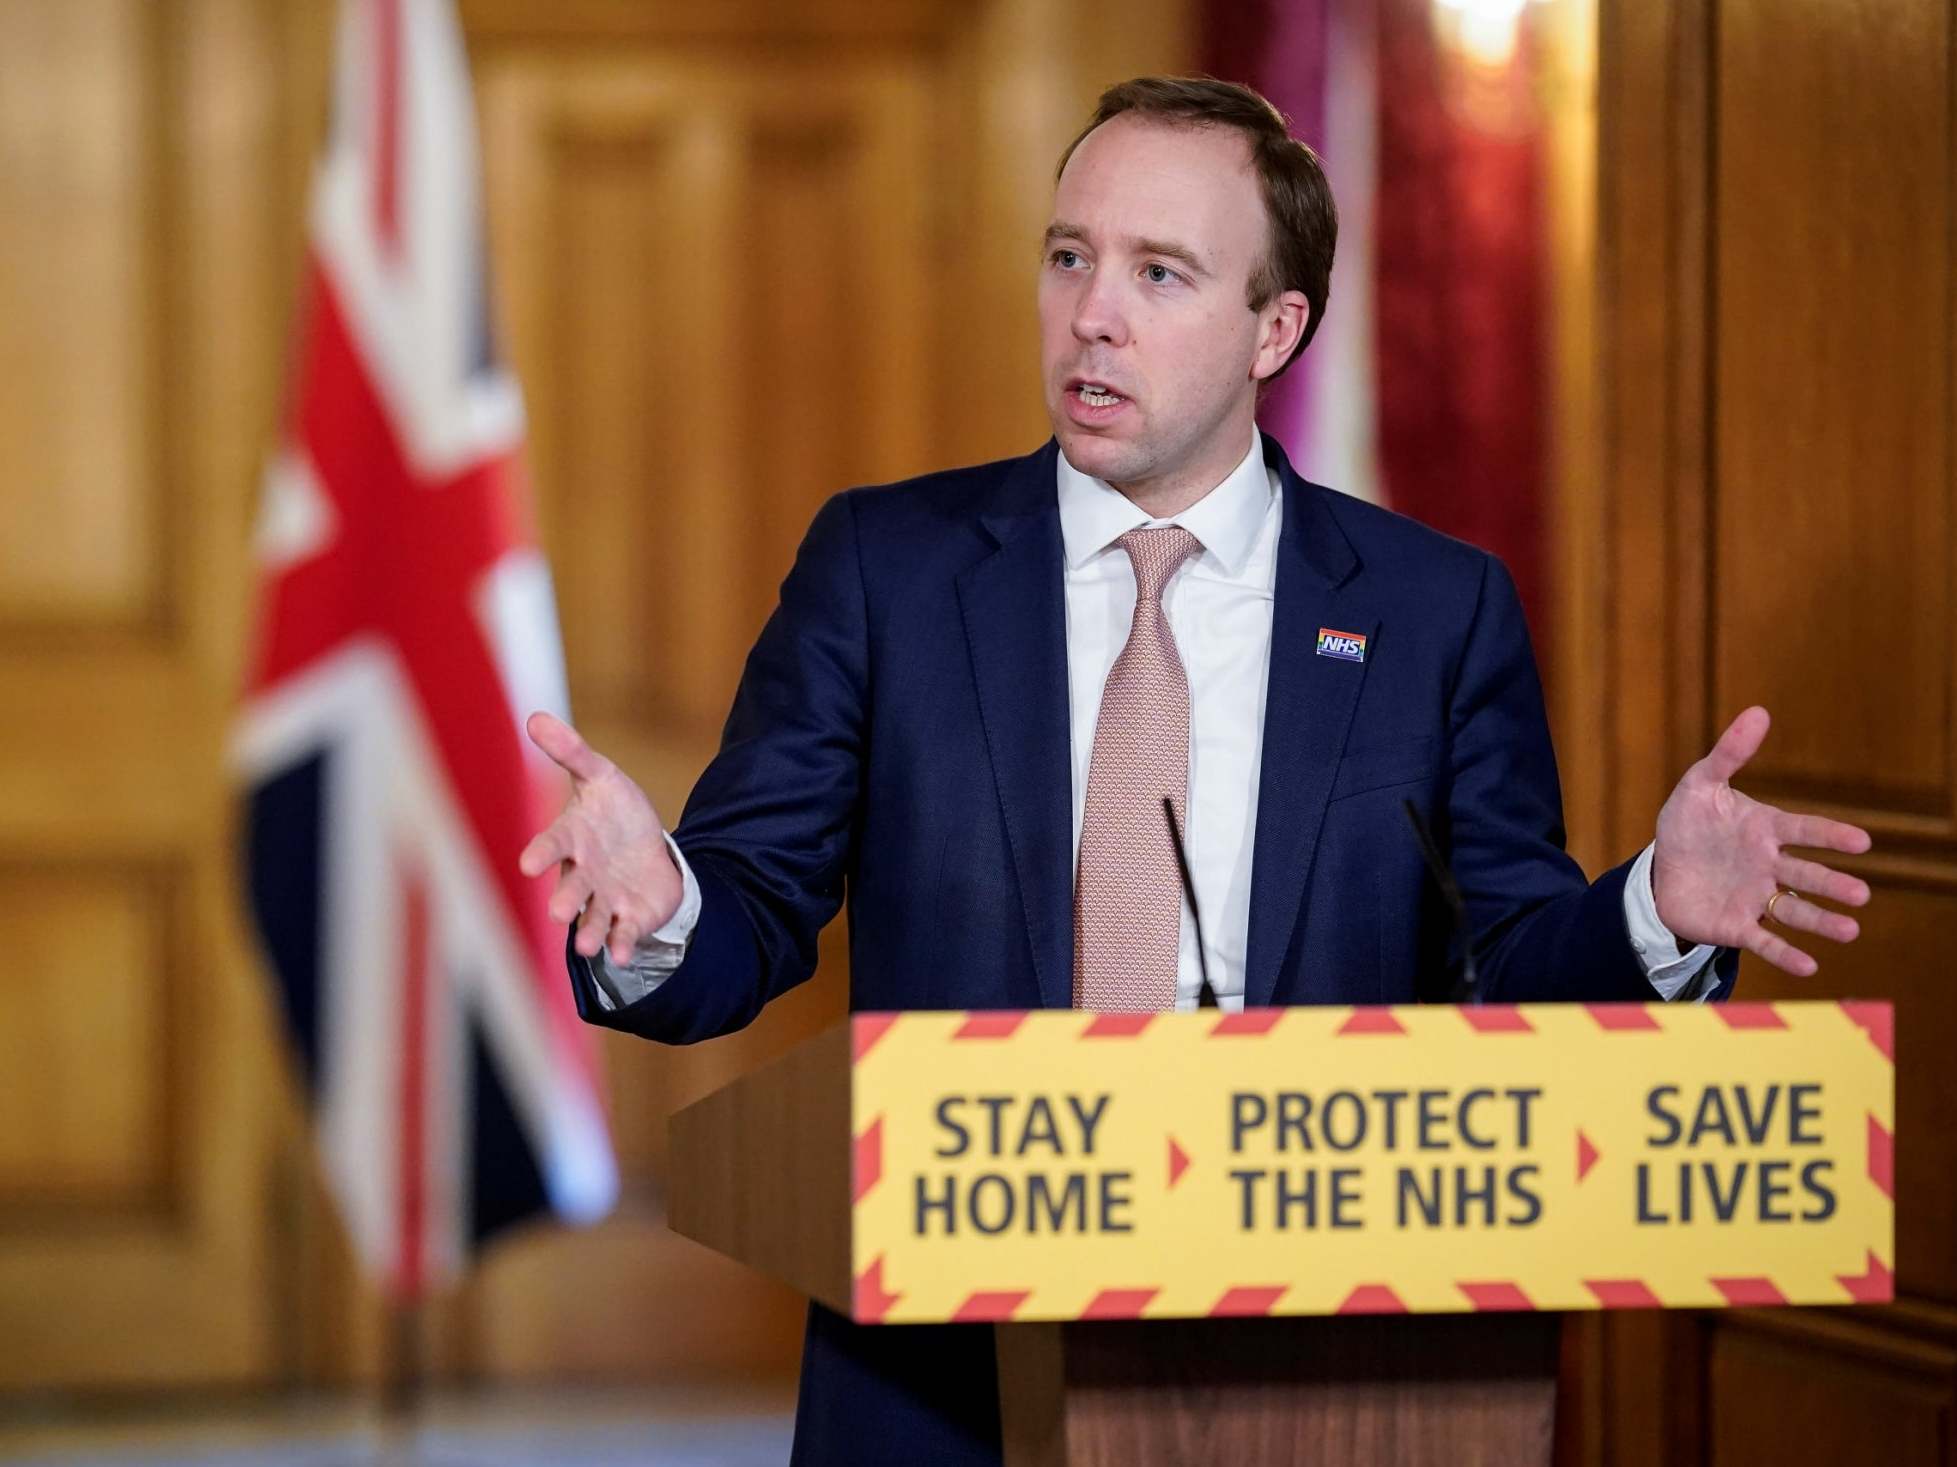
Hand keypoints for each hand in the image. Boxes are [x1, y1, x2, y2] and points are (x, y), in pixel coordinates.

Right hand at [519, 711, 682, 965]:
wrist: (646, 849)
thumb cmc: (614, 811)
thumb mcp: (601, 776)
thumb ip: (571, 752)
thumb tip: (534, 717)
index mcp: (572, 838)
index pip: (553, 845)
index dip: (542, 854)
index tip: (529, 864)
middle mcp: (582, 873)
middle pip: (572, 887)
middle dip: (566, 899)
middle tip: (559, 912)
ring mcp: (604, 897)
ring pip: (592, 917)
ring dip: (588, 931)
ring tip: (585, 945)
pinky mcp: (628, 915)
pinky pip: (623, 932)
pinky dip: (623, 942)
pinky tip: (624, 952)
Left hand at [1651, 706, 1871, 975]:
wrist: (1659, 871)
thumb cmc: (1688, 825)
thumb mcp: (1700, 785)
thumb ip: (1729, 753)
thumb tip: (1759, 712)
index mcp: (1765, 830)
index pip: (1805, 830)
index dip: (1830, 835)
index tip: (1861, 841)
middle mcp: (1769, 865)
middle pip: (1806, 875)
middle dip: (1832, 884)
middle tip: (1861, 895)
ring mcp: (1756, 897)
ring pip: (1794, 910)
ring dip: (1822, 921)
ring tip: (1851, 930)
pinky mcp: (1738, 926)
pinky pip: (1765, 941)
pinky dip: (1786, 953)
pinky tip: (1810, 966)